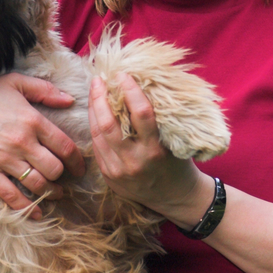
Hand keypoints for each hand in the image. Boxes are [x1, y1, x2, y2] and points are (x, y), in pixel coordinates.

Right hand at [0, 73, 86, 215]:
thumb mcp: (15, 82)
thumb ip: (45, 90)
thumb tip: (70, 100)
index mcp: (33, 121)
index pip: (66, 147)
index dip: (77, 161)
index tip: (79, 168)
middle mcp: (22, 142)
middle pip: (55, 169)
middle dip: (62, 177)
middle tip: (63, 179)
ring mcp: (4, 160)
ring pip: (38, 184)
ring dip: (50, 192)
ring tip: (54, 193)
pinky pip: (12, 195)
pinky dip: (28, 207)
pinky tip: (38, 213)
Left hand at [88, 74, 214, 224]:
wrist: (176, 198)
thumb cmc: (179, 163)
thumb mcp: (174, 140)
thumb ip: (156, 119)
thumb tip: (137, 86)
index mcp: (155, 151)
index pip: (141, 114)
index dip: (130, 91)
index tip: (123, 75)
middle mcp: (134, 162)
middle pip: (109, 124)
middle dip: (101, 98)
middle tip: (99, 80)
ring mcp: (118, 171)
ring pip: (98, 134)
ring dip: (93, 109)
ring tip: (94, 91)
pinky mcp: (109, 176)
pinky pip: (97, 146)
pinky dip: (95, 126)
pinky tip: (96, 112)